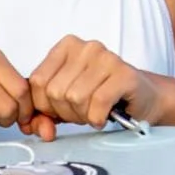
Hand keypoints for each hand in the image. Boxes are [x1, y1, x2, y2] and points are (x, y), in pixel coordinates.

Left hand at [26, 36, 159, 138]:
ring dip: (83, 116)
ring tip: (94, 112)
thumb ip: (43, 113)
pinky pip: (97, 104)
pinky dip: (97, 118)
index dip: (45, 106)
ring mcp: (107, 58)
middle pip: (55, 91)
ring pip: (75, 98)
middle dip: (66, 113)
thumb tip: (31, 127)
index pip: (37, 81)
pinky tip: (104, 115)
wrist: (142, 98)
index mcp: (67, 46)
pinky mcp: (124, 74)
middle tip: (82, 111)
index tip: (60, 110)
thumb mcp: (65, 102)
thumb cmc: (101, 96)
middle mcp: (86, 47)